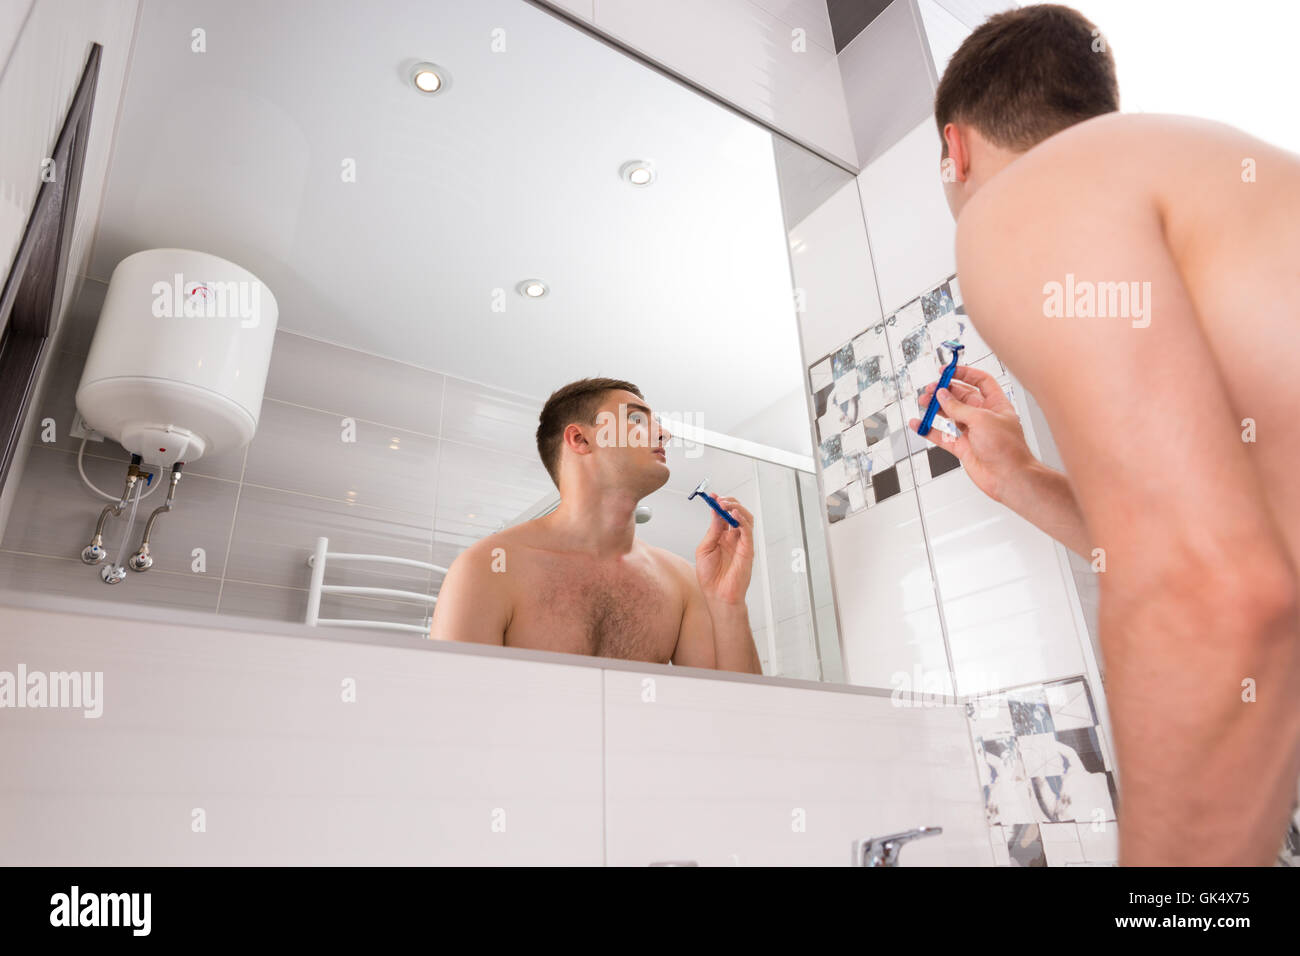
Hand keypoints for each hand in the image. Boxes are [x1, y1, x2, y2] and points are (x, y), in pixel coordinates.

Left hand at [695, 496, 754, 606]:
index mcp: (722, 537)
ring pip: (746, 518)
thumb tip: (715, 512)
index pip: (723, 515)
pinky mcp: (747, 550)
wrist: (717, 596)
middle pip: (737, 513)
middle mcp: (733, 538)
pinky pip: (748, 531)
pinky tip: (734, 514)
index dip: (719, 504)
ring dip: (736, 508)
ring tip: (726, 504)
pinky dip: (742, 520)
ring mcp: (742, 543)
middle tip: (719, 499)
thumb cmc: (710, 577)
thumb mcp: (704, 549)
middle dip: (729, 502)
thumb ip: (712, 531)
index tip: (712, 496)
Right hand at [908, 365, 1035, 503]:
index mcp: (996, 405)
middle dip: (945, 391)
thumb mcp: (982, 420)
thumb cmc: (1008, 450)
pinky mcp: (963, 447)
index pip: (981, 382)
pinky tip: (919, 424)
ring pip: (950, 415)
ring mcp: (973, 432)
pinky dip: (929, 430)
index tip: (948, 371)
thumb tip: (944, 395)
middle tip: (931, 389)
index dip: (965, 374)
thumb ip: (959, 407)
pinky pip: (942, 435)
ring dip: (936, 408)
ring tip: (924, 403)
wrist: (1008, 477)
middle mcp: (984, 417)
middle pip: (961, 397)